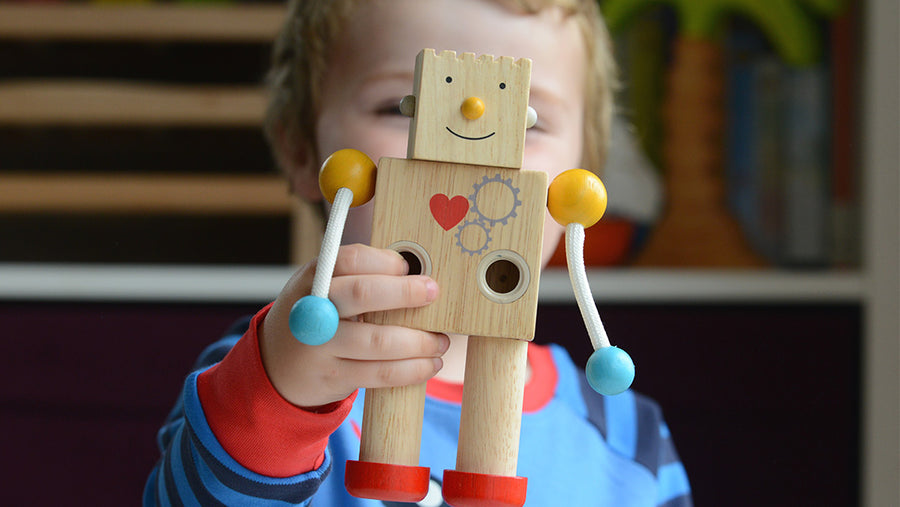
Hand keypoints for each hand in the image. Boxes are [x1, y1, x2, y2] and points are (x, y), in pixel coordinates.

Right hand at [260, 244, 447, 407]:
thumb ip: (359, 277)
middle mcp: (313, 309)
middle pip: (362, 293)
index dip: (386, 261)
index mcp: (314, 278)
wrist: (276, 364)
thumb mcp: (324, 288)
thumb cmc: (316, 316)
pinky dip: (413, 369)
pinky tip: (429, 364)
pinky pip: (381, 374)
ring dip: (420, 341)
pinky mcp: (334, 377)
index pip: (351, 259)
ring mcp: (321, 346)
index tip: (411, 268)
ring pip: (379, 341)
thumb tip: (419, 274)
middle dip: (406, 292)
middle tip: (434, 293)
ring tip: (440, 341)